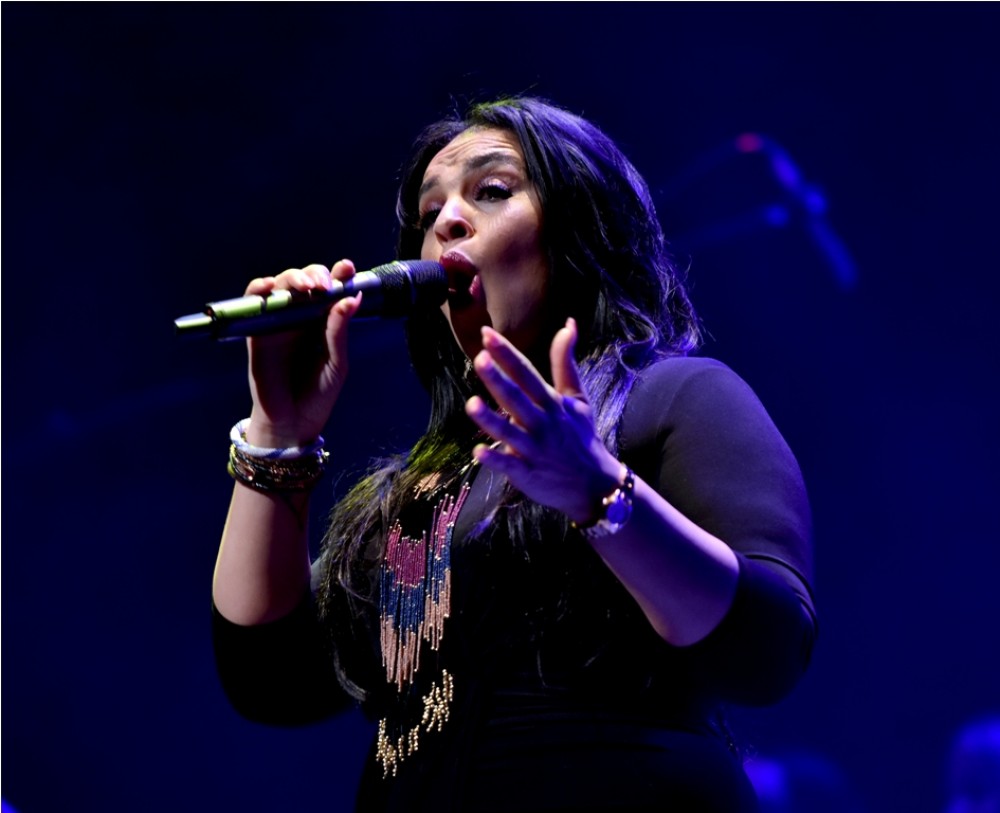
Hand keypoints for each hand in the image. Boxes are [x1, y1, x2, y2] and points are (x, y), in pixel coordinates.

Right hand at [244, 260, 361, 446]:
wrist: (292, 422)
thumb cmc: (318, 393)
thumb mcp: (336, 363)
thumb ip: (339, 331)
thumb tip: (352, 297)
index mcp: (326, 321)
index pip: (334, 290)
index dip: (340, 275)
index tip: (349, 269)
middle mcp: (303, 316)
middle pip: (307, 280)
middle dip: (317, 275)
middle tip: (325, 285)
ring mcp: (280, 321)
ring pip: (282, 285)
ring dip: (293, 278)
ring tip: (306, 286)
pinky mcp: (257, 331)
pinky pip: (254, 302)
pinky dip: (258, 289)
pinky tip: (269, 286)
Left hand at [465, 319, 623, 522]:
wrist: (594, 484)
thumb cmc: (581, 436)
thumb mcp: (578, 397)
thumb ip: (566, 362)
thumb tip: (568, 324)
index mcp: (552, 403)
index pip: (527, 373)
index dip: (507, 354)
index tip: (486, 334)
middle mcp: (542, 423)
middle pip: (516, 398)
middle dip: (498, 379)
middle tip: (480, 359)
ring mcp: (535, 450)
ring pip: (509, 433)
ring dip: (490, 420)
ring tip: (471, 404)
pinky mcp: (528, 474)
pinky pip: (509, 466)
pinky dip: (495, 459)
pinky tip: (478, 452)